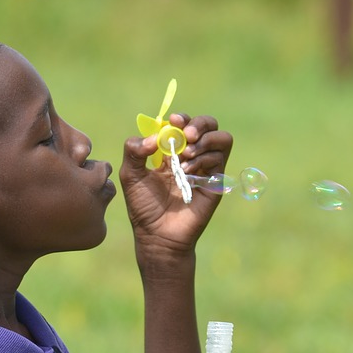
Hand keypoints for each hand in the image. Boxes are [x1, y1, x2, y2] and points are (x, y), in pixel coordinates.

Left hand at [120, 114, 233, 257]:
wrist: (157, 234)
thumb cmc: (143, 206)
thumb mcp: (131, 175)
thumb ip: (134, 150)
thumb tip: (153, 137)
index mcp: (172, 150)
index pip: (184, 123)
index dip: (181, 118)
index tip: (173, 121)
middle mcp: (192, 156)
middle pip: (209, 125)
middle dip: (199, 124)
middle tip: (186, 135)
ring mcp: (206, 168)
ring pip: (221, 138)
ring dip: (203, 141)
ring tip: (185, 157)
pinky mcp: (215, 182)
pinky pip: (220, 157)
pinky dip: (204, 158)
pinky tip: (188, 171)